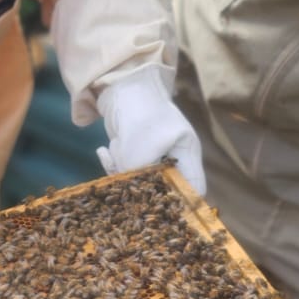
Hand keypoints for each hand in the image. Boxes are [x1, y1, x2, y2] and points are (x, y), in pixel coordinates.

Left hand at [96, 68, 205, 194]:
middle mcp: (175, 152)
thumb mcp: (139, 155)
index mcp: (187, 153)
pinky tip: (104, 150)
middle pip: (164, 186)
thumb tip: (131, 202)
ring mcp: (155, 148)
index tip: (164, 213)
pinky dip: (114, 161)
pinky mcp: (136, 145)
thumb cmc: (138, 116)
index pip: (195, 189)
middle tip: (126, 187)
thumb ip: (138, 181)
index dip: (183, 205)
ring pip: (140, 177)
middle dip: (143, 188)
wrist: (119, 84)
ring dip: (123, 170)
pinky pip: (126, 165)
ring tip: (116, 150)